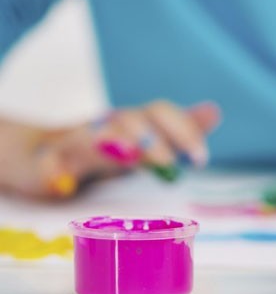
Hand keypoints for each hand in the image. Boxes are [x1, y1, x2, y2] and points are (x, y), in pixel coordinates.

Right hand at [0, 100, 219, 198]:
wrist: (43, 153)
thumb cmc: (107, 148)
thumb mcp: (146, 139)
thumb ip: (179, 129)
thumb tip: (214, 111)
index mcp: (133, 121)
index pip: (160, 112)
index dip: (182, 129)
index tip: (201, 158)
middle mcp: (106, 125)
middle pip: (129, 120)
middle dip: (152, 140)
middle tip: (170, 166)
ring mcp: (74, 142)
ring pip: (91, 136)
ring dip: (110, 143)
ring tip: (130, 157)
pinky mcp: (45, 163)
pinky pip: (47, 164)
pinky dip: (53, 170)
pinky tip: (63, 183)